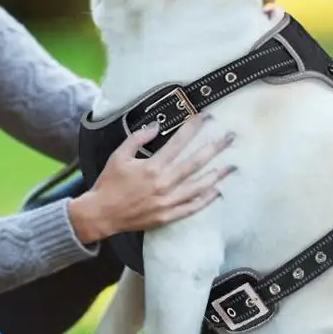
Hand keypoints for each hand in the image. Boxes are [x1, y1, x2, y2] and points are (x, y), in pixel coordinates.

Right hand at [67, 114, 234, 242]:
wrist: (101, 214)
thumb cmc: (109, 183)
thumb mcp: (118, 155)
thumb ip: (137, 138)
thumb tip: (156, 125)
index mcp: (152, 167)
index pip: (178, 143)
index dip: (193, 128)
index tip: (205, 117)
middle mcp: (163, 183)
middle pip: (195, 163)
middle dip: (214, 148)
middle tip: (230, 138)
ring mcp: (167, 202)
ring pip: (198, 186)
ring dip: (216, 174)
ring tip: (231, 165)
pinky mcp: (167, 216)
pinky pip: (191, 207)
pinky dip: (205, 200)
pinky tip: (216, 192)